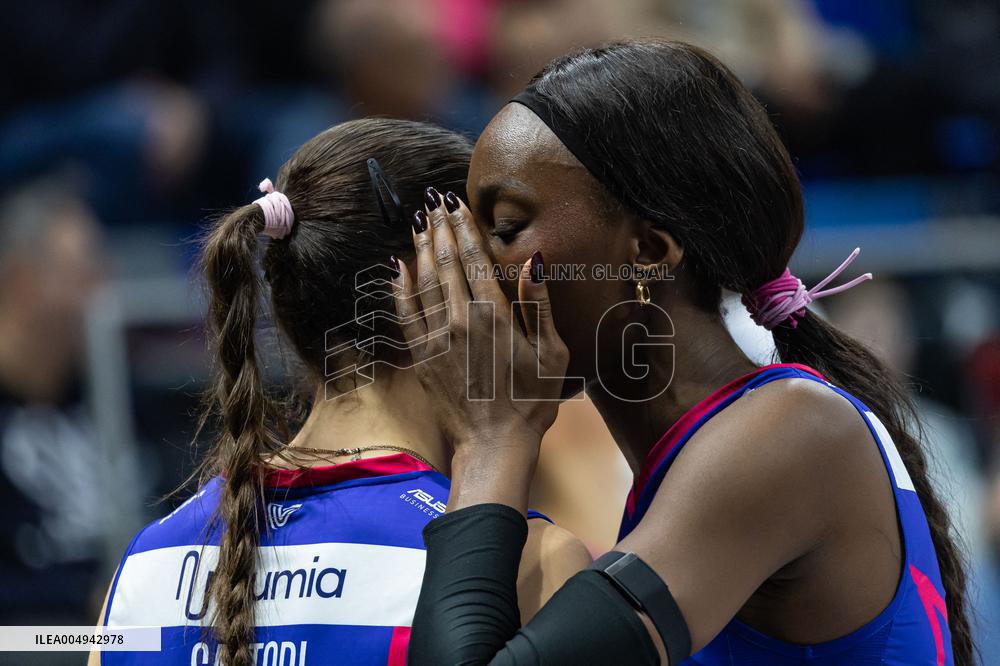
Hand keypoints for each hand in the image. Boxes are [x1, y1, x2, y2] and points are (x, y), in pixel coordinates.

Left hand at [392, 191, 567, 506]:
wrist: (493, 444)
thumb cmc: (531, 401)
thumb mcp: (551, 352)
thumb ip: (540, 304)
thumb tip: (535, 261)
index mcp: (493, 313)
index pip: (474, 257)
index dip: (464, 227)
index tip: (456, 203)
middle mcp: (459, 319)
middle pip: (445, 262)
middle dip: (439, 228)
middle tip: (434, 201)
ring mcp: (436, 337)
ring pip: (423, 281)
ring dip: (420, 248)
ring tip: (419, 222)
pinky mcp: (422, 356)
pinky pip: (406, 312)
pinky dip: (401, 287)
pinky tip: (398, 268)